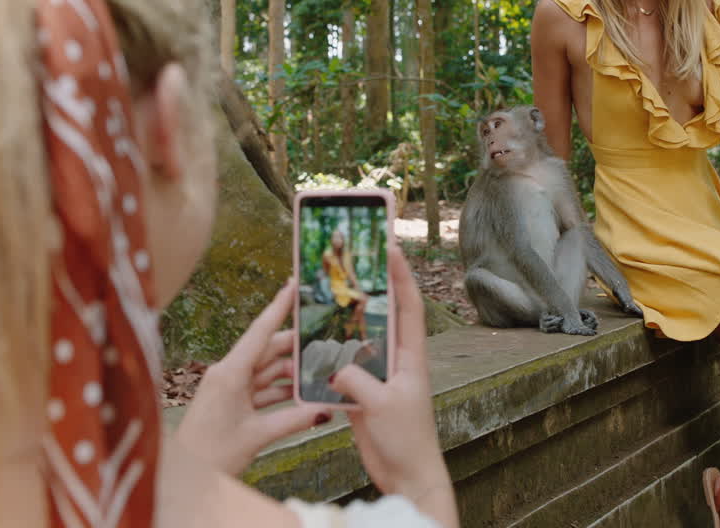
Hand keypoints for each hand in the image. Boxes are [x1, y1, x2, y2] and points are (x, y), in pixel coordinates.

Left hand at [173, 281, 327, 477]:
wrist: (184, 476)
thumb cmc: (211, 454)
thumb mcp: (258, 435)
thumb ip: (295, 419)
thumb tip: (326, 410)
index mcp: (230, 372)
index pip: (260, 332)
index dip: (279, 307)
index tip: (294, 285)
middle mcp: (228, 373)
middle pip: (268, 351)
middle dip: (297, 348)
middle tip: (326, 340)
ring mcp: (229, 387)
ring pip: (267, 371)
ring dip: (291, 373)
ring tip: (320, 371)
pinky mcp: (231, 401)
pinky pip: (261, 388)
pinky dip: (280, 390)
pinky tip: (301, 394)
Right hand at [328, 246, 458, 527]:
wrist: (406, 474)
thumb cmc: (406, 440)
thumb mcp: (381, 406)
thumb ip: (357, 380)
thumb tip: (334, 365)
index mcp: (411, 357)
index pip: (408, 306)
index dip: (401, 275)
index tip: (391, 245)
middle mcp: (396, 360)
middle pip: (382, 314)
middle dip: (370, 285)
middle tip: (353, 257)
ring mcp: (379, 375)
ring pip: (358, 337)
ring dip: (343, 318)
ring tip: (325, 291)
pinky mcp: (363, 392)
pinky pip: (343, 365)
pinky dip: (328, 354)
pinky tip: (308, 343)